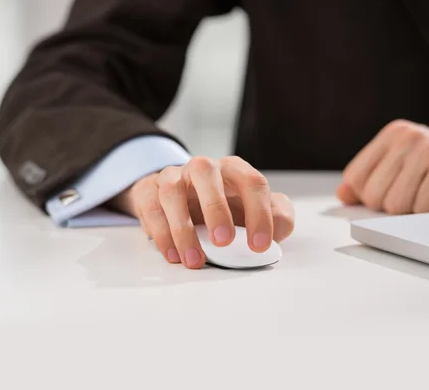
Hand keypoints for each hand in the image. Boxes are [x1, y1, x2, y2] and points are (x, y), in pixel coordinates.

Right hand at [108, 156, 294, 268]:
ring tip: (194, 260)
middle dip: (215, 208)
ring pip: (172, 191)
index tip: (259, 245)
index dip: (258, 213)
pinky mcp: (149, 192)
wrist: (181, 201)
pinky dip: (161, 233)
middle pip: (205, 174)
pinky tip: (173, 255)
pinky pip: (151, 208)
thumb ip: (277, 217)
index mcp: (233, 169)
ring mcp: (172, 177)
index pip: (250, 182)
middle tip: (224, 242)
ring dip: (182, 227)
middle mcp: (202, 168)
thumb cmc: (224, 208)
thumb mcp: (253, 211)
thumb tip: (278, 229)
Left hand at [337, 119, 428, 213]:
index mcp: (394, 134)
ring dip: (413, 211)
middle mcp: (409, 136)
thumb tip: (343, 194)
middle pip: (373, 196)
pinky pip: (421, 208)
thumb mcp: (405, 166)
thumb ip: (369, 179)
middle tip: (416, 194)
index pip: (354, 178)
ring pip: (395, 206)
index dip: (369, 196)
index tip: (390, 191)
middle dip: (393, 206)